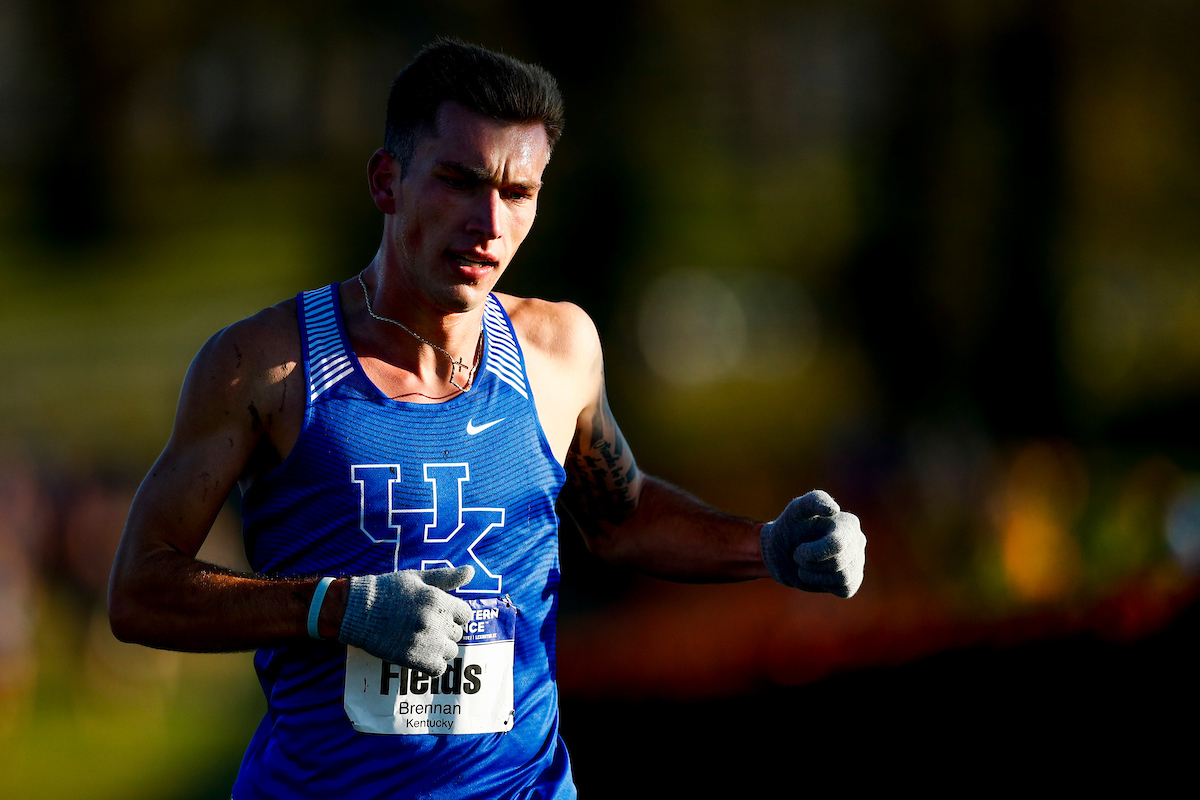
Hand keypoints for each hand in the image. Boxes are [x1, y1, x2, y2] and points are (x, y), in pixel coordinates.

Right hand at [338, 565, 474, 674]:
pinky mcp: (414, 659)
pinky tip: (421, 654)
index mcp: (438, 600)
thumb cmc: (388, 591)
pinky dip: (433, 664)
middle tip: (426, 626)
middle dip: (446, 630)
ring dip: (440, 648)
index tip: (440, 614)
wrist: (357, 611)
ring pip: (450, 651)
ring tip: (423, 640)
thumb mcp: (418, 578)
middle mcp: (435, 621)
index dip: (455, 614)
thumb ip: (446, 577)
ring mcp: (426, 642)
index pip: (466, 614)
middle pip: (457, 633)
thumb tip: (471, 571)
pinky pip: (438, 669)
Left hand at [760, 490, 864, 597]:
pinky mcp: (853, 580)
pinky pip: (846, 590)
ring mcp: (857, 561)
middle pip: (838, 564)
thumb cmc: (790, 527)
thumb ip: (813, 501)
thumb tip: (834, 509)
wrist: (781, 552)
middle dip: (811, 564)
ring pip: (843, 578)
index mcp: (849, 523)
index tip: (798, 549)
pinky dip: (825, 585)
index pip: (837, 545)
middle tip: (798, 556)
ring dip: (815, 575)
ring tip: (806, 565)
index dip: (812, 553)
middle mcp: (858, 541)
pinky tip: (817, 575)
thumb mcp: (796, 510)